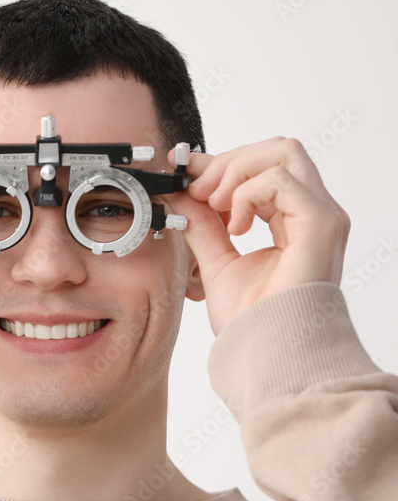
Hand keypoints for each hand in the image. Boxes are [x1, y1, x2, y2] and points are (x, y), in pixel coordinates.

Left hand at [166, 137, 349, 334]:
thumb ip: (202, 226)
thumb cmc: (252, 321)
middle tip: (197, 189)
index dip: (221, 162)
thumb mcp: (215, 262)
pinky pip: (280, 180)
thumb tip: (179, 193)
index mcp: (293, 220)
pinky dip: (246, 193)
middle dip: (228, 161)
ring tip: (214, 205)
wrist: (268, 352)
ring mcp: (321, 215)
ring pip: (283, 152)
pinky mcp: (321, 223)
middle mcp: (312, 212)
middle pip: (277, 149)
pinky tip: (234, 226)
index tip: (183, 169)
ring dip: (236, 171)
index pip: (264, 167)